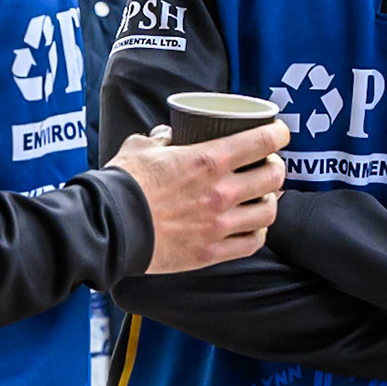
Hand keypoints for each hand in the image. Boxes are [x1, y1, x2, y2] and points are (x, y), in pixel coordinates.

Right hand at [109, 121, 289, 273]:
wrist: (108, 227)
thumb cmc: (123, 185)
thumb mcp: (143, 147)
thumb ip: (162, 138)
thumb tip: (169, 135)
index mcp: (209, 159)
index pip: (263, 140)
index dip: (278, 133)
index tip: (278, 133)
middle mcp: (222, 191)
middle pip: (274, 176)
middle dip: (276, 167)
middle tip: (269, 166)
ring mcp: (220, 224)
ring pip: (269, 211)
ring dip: (270, 201)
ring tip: (262, 198)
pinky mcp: (212, 251)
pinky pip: (252, 243)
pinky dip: (257, 232)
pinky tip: (252, 226)